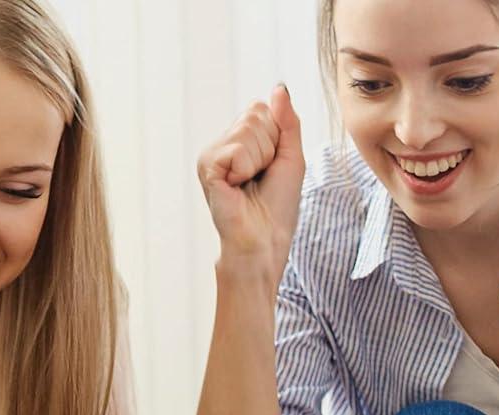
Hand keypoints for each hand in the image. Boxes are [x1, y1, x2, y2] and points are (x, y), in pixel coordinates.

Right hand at [197, 85, 304, 284]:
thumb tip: (279, 88)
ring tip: (251, 185)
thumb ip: (288, 123)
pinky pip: (238, 149)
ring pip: (248, 129)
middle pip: (255, 114)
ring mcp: (212, 153)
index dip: (277, 138)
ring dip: (261, 160)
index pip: (262, 109)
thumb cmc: (277, 208)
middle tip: (262, 178)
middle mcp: (223, 143)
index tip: (272, 167)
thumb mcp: (291, 159)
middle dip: (270, 147)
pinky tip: (239, 188)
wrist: (264, 243)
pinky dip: (248, 169)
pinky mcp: (206, 165)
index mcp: (241, 140)